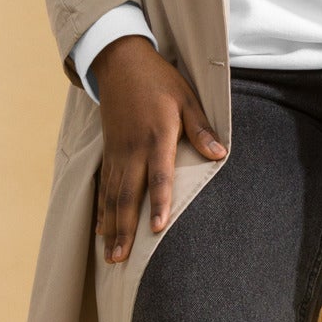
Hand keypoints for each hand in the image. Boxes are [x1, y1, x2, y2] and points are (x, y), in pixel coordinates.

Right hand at [91, 37, 226, 263]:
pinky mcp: (109, 151)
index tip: (156, 229)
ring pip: (112, 196)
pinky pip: (104, 186)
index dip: (158, 203)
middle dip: (124, 230)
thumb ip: (201, 129)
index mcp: (157, 136)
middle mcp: (133, 149)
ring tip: (111, 255)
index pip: (158, 177)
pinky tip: (101, 230)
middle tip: (121, 259)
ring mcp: (117, 152)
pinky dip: (102, 209)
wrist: (121, 62)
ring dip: (111, 227)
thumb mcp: (187, 99)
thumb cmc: (159, 81)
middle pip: (128, 196)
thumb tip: (220, 155)